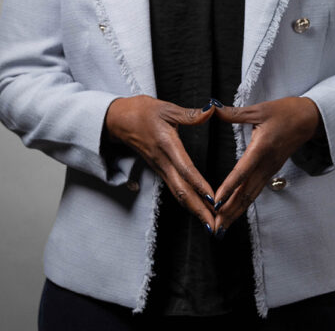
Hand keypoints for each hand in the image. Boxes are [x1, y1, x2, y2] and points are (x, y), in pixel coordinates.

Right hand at [104, 95, 217, 228]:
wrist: (118, 120)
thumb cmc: (142, 112)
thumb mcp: (167, 108)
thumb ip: (190, 114)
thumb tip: (212, 110)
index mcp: (167, 145)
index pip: (185, 169)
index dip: (199, 185)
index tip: (212, 199)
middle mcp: (163, 161)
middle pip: (182, 190)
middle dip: (199, 210)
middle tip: (216, 226)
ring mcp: (160, 168)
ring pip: (178, 194)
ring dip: (194, 210)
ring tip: (210, 225)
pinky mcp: (159, 170)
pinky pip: (174, 190)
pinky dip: (187, 202)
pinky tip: (197, 211)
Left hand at [211, 97, 321, 233]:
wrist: (309, 120)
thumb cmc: (285, 112)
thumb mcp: (259, 109)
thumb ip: (233, 113)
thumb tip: (211, 109)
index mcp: (262, 148)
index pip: (242, 171)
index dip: (228, 187)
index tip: (216, 202)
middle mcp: (266, 164)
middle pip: (246, 192)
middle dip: (230, 210)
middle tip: (216, 226)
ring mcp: (270, 169)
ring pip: (251, 195)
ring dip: (236, 211)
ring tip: (222, 226)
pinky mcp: (271, 171)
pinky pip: (255, 191)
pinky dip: (243, 203)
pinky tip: (234, 212)